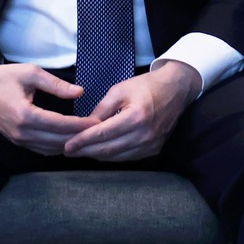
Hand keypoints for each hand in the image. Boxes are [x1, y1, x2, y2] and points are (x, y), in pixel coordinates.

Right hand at [0, 62, 98, 154]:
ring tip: (88, 137)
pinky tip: (69, 140)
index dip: (81, 125)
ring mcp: (17, 140)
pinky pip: (41, 149)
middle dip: (80, 137)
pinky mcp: (16, 141)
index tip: (98, 121)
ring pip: (50, 149)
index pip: (60, 125)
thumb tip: (80, 92)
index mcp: (24, 114)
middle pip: (57, 142)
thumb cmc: (5, 76)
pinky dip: (57, 147)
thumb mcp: (31, 73)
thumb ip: (56, 84)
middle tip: (98, 131)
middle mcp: (21, 132)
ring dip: (70, 144)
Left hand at [62, 60, 200, 161]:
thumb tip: (85, 125)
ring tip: (80, 152)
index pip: (103, 134)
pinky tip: (99, 152)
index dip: (82, 141)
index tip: (67, 146)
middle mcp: (144, 135)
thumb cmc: (146, 86)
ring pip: (117, 157)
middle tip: (67, 151)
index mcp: (136, 117)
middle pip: (108, 149)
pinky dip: (111, 156)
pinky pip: (128, 158)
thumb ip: (102, 109)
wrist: (176, 90)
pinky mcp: (154, 150)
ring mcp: (151, 145)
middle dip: (85, 151)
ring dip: (97, 156)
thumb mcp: (120, 89)